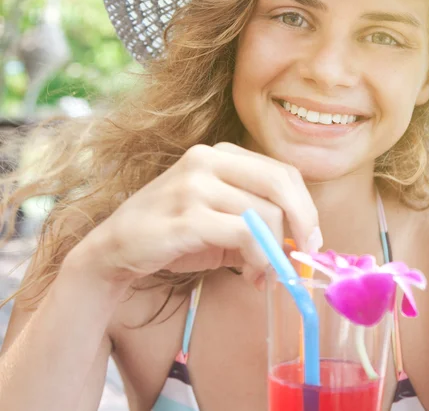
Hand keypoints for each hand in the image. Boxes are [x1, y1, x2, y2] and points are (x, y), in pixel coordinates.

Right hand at [75, 143, 319, 287]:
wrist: (116, 249)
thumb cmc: (175, 234)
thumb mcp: (222, 219)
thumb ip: (258, 221)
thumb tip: (301, 243)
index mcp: (221, 154)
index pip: (282, 171)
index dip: (305, 205)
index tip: (312, 237)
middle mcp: (208, 160)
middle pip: (280, 184)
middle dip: (303, 222)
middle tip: (303, 254)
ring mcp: (195, 185)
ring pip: (265, 213)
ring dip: (275, 252)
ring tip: (263, 274)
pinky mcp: (186, 215)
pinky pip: (244, 234)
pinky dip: (258, 258)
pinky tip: (250, 275)